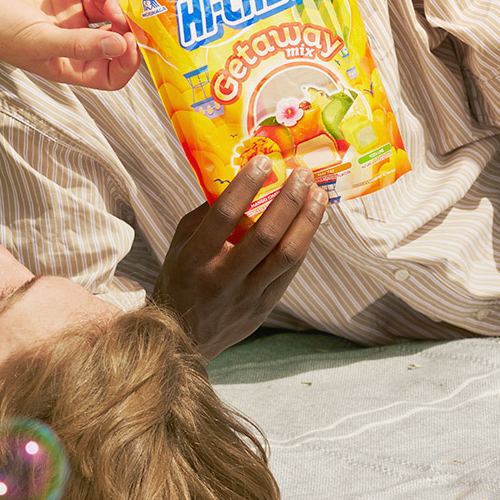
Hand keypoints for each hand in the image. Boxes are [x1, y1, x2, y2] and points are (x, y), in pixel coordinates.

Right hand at [0, 0, 138, 89]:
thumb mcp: (39, 42)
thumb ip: (81, 45)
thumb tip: (120, 46)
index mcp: (68, 63)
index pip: (112, 72)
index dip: (128, 60)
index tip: (129, 38)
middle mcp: (71, 37)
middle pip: (116, 31)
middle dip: (118, 16)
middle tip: (107, 4)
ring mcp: (66, 8)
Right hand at [153, 157, 327, 361]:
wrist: (184, 338)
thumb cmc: (181, 279)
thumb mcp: (180, 244)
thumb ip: (205, 214)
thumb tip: (238, 179)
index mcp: (196, 257)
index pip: (224, 215)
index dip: (246, 185)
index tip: (264, 161)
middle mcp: (223, 277)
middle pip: (265, 234)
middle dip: (289, 199)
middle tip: (302, 174)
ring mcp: (247, 295)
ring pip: (287, 255)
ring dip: (307, 221)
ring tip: (318, 195)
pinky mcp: (265, 306)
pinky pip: (291, 270)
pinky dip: (303, 241)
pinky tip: (310, 221)